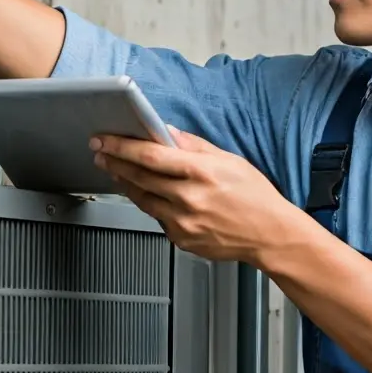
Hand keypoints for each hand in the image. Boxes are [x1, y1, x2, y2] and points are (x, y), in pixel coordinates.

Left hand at [92, 127, 305, 263]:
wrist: (270, 235)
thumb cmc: (255, 197)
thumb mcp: (229, 160)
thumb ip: (194, 147)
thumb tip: (168, 133)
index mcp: (201, 173)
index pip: (150, 156)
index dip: (122, 147)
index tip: (105, 140)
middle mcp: (189, 198)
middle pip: (139, 177)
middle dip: (115, 163)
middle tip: (101, 153)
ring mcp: (184, 222)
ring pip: (142, 200)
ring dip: (126, 184)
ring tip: (117, 171)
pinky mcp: (182, 239)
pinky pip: (158, 218)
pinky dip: (151, 205)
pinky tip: (149, 195)